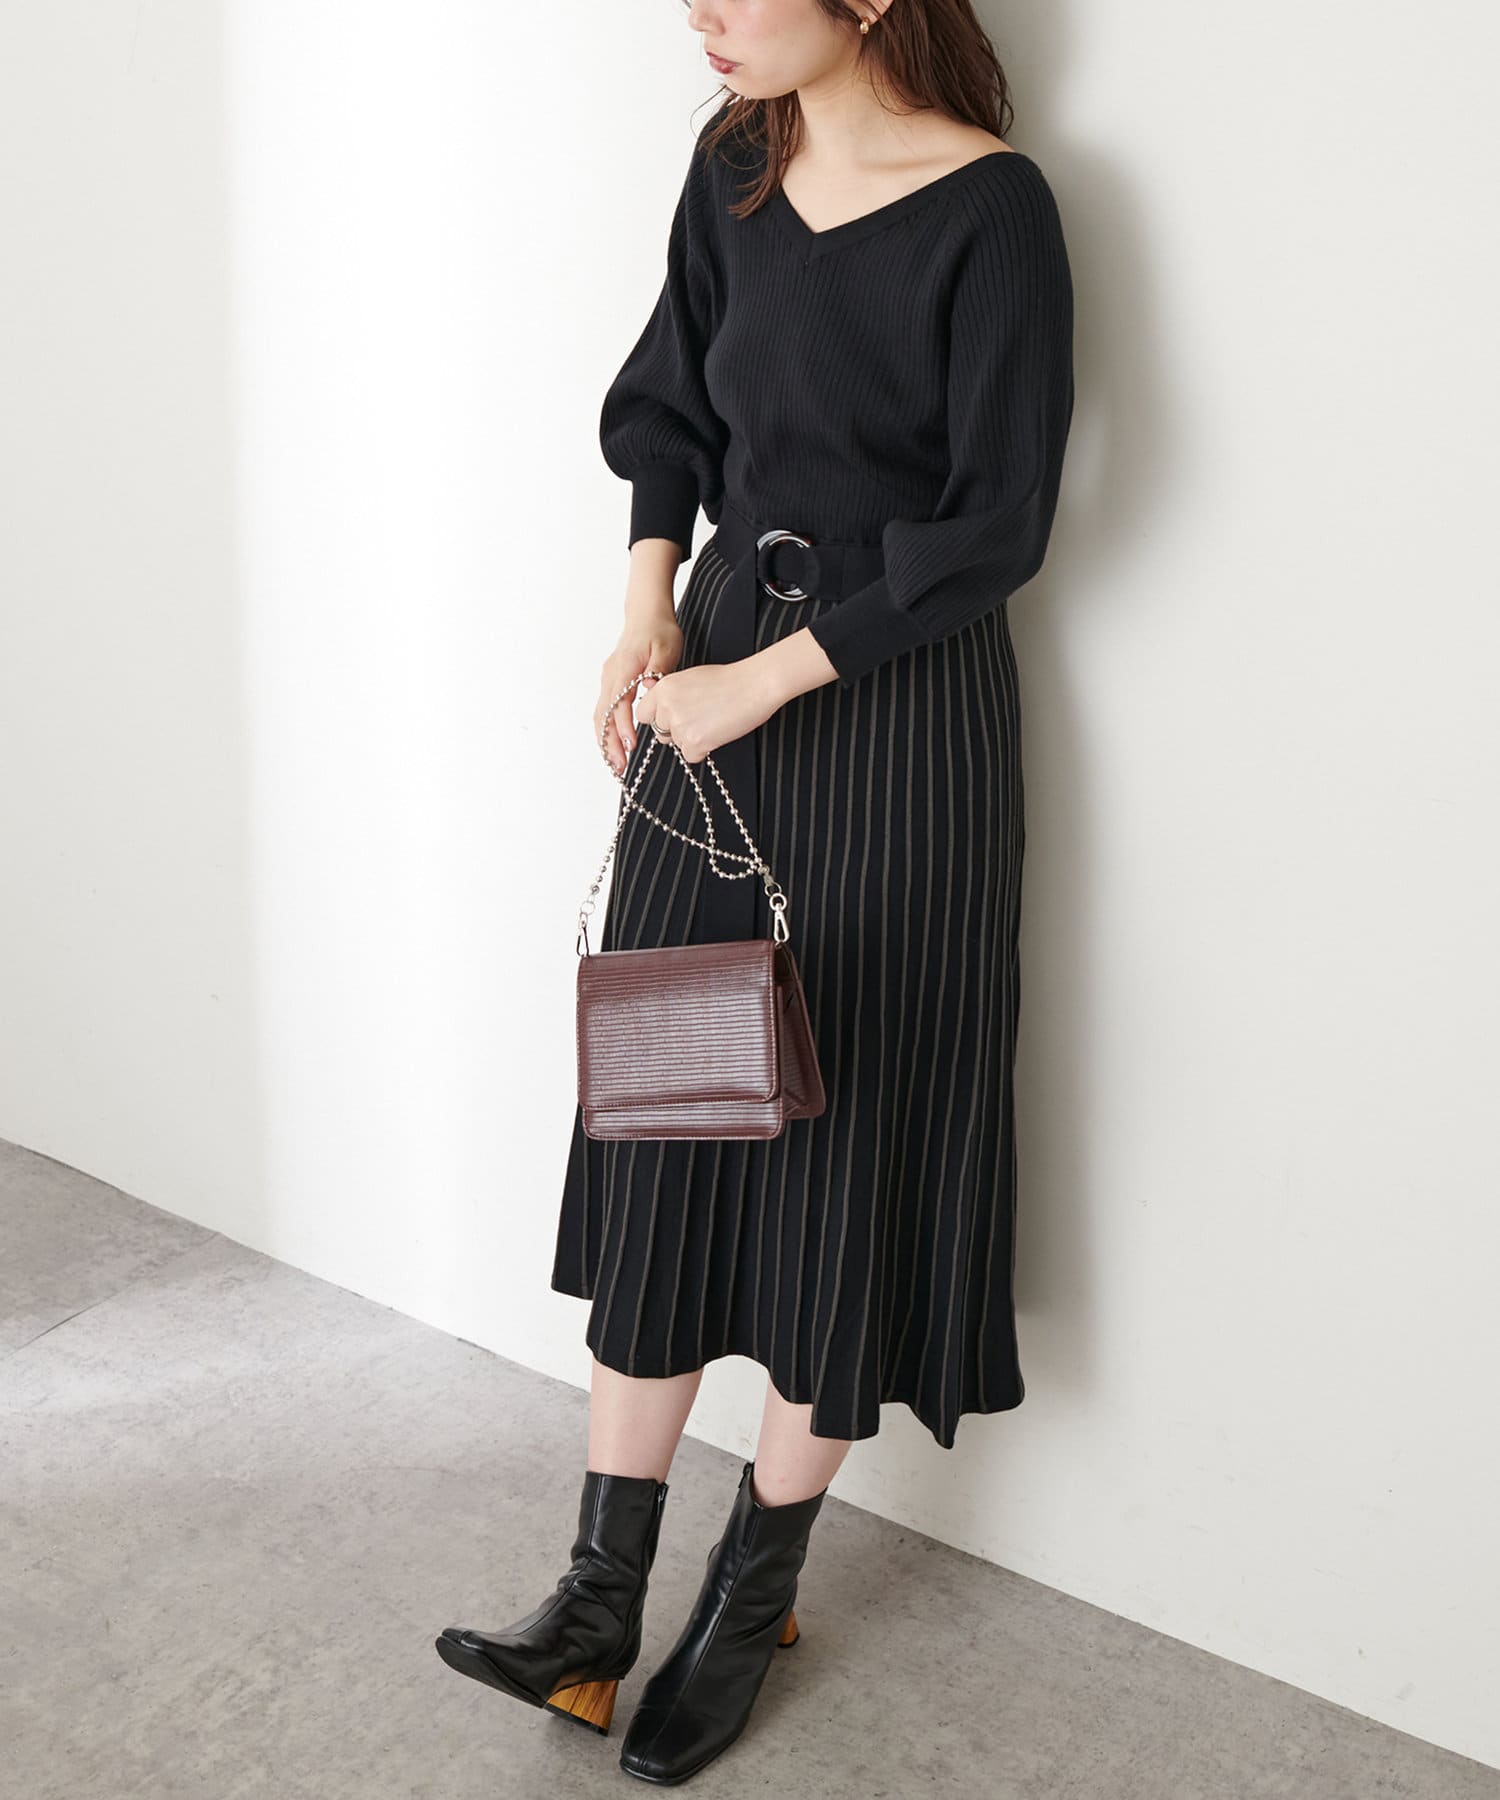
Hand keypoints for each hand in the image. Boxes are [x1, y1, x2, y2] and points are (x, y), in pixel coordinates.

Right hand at [595, 616, 683, 775]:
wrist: (646, 614)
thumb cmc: (659, 629)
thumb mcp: (666, 647)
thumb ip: (659, 670)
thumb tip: (650, 690)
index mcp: (624, 669)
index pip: (619, 704)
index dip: (624, 727)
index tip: (631, 745)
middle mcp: (611, 676)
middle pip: (604, 716)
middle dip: (610, 743)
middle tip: (620, 767)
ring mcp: (608, 680)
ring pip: (601, 716)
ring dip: (606, 741)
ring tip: (616, 764)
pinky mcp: (612, 683)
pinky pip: (605, 711)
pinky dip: (607, 730)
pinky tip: (614, 745)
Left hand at [632, 661, 780, 765]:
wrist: (754, 686)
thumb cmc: (728, 680)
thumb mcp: (690, 677)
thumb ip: (668, 691)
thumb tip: (650, 693)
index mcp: (664, 688)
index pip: (643, 714)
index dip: (657, 718)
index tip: (671, 717)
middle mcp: (667, 706)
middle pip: (659, 732)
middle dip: (674, 731)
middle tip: (698, 720)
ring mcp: (680, 725)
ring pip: (676, 744)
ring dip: (691, 739)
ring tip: (712, 722)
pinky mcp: (695, 741)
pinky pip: (690, 756)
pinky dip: (703, 750)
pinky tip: (717, 732)